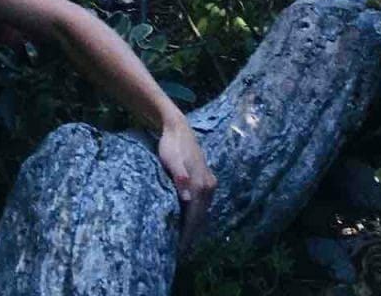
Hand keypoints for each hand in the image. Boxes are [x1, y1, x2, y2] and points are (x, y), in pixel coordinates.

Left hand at [156, 113, 215, 243]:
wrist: (177, 127)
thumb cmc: (171, 145)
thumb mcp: (171, 160)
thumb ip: (179, 177)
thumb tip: (187, 197)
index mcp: (201, 185)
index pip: (195, 217)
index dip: (187, 235)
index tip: (179, 251)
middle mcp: (209, 186)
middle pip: (201, 217)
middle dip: (191, 236)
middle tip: (180, 253)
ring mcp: (209, 183)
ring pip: (202, 212)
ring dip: (194, 227)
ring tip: (183, 243)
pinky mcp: (206, 179)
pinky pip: (202, 205)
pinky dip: (195, 216)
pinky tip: (188, 222)